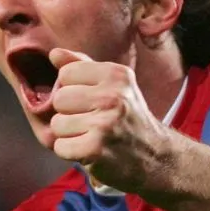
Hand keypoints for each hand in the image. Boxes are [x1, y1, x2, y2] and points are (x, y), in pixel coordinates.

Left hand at [48, 48, 169, 192]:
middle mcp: (113, 96)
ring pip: (57, 124)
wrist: (155, 157)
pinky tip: (88, 151)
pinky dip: (70, 152)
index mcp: (116, 74)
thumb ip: (82, 65)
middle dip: (69, 113)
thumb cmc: (126, 118)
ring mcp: (105, 123)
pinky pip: (60, 146)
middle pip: (60, 98)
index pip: (67, 73)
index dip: (73, 89)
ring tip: (91, 136)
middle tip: (90, 122)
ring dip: (69, 135)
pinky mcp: (96, 148)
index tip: (91, 101)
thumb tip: (54, 53)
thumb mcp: (113, 85)